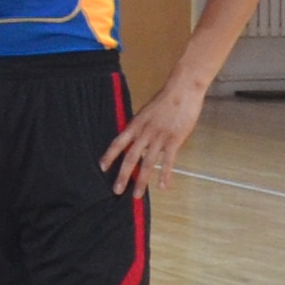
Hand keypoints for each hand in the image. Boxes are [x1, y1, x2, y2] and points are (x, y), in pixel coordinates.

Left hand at [102, 71, 209, 196]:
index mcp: (136, 124)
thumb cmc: (166, 100)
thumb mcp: (147, 112)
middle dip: (123, 175)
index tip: (102, 167)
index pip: (118, 142)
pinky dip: (165, 175)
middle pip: (130, 157)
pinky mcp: (174, 140)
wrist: (182, 90)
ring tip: (136, 195)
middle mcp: (144, 132)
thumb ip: (141, 126)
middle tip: (116, 190)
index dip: (109, 155)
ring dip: (141, 180)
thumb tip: (136, 139)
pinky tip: (162, 187)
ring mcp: (159, 137)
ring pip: (147, 163)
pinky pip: (168, 161)